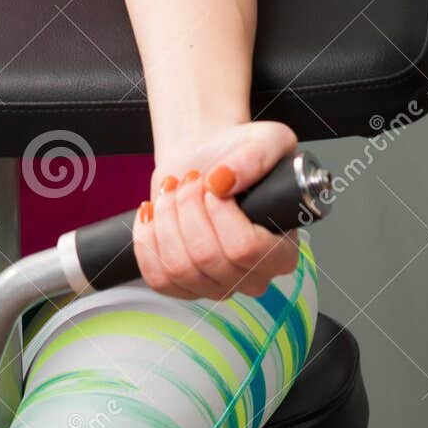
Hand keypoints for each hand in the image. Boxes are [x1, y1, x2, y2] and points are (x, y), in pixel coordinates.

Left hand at [132, 120, 302, 301]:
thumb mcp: (266, 140)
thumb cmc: (239, 155)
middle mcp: (251, 278)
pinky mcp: (181, 285)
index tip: (214, 182)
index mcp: (281, 253)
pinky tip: (155, 212)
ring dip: (167, 217)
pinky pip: (156, 275)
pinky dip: (146, 238)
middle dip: (189, 206)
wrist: (204, 159)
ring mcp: (215, 287)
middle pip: (207, 257)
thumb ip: (257, 156)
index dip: (221, 212)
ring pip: (178, 266)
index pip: (246, 249)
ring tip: (174, 191)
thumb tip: (226, 180)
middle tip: (191, 180)